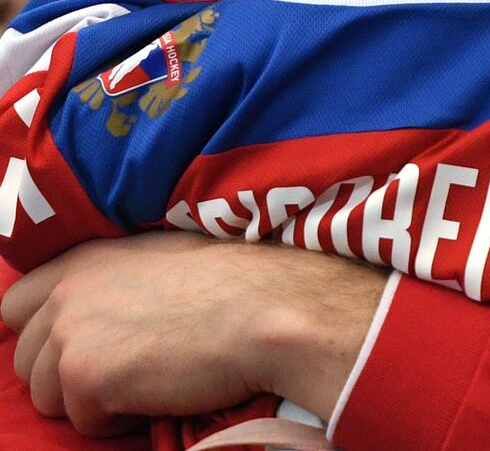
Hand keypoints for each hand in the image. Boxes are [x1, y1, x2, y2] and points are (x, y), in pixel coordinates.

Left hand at [0, 233, 385, 435]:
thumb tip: (100, 314)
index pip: (16, 305)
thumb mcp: (162, 259)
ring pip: (49, 398)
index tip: (83, 346)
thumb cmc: (236, 284)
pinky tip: (162, 391)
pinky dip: (121, 419)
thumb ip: (113, 281)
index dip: (45, 334)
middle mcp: (65, 293)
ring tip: (150, 378)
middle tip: (131, 368)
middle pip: (28, 361)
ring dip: (94, 400)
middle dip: (72, 375)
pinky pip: (85, 423)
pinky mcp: (86, 378)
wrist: (270, 309)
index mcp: (84, 260)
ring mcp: (71, 336)